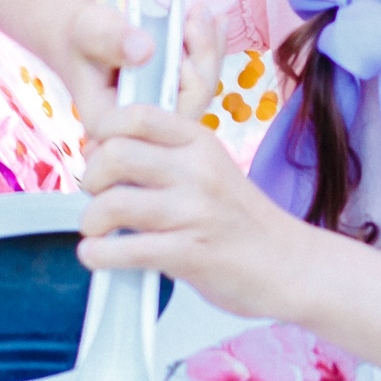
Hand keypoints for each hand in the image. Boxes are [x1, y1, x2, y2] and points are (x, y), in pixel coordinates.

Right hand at [49, 0, 217, 142]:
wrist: (83, 40)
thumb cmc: (81, 38)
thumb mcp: (89, 31)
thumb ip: (109, 39)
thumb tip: (144, 51)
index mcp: (111, 124)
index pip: (155, 120)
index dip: (177, 83)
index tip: (179, 37)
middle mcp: (141, 129)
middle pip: (187, 106)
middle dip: (199, 58)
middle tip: (195, 17)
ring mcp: (162, 115)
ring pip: (200, 92)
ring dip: (207, 50)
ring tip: (201, 11)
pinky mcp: (175, 99)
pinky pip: (202, 79)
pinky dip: (209, 49)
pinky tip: (215, 21)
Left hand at [80, 71, 318, 325]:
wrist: (290, 266)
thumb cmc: (240, 221)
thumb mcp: (210, 171)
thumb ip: (163, 159)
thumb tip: (96, 153)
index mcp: (200, 143)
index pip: (136, 115)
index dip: (103, 131)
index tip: (99, 154)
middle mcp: (197, 171)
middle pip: (114, 154)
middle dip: (91, 178)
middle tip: (98, 198)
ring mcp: (194, 213)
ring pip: (112, 203)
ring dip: (91, 221)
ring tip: (99, 232)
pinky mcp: (190, 254)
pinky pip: (123, 250)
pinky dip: (97, 255)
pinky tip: (99, 257)